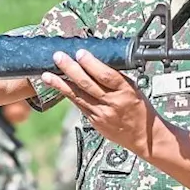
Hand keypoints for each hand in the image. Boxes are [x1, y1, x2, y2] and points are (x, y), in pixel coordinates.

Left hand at [41, 50, 155, 154]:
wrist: (142, 136)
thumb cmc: (139, 110)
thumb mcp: (133, 89)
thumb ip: (116, 78)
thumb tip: (95, 63)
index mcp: (126, 91)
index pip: (106, 75)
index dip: (91, 64)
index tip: (80, 53)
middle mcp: (112, 103)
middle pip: (88, 84)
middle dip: (70, 69)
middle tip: (58, 57)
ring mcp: (101, 114)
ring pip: (78, 96)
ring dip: (60, 84)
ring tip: (47, 75)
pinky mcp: (94, 122)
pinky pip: (78, 105)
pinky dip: (67, 94)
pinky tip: (57, 87)